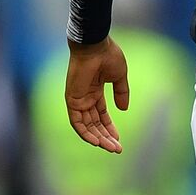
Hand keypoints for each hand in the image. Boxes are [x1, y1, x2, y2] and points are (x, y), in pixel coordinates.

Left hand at [65, 36, 129, 153]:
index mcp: (95, 92)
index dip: (110, 128)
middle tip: (117, 149)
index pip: (101, 116)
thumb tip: (124, 109)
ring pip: (86, 126)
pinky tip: (96, 141)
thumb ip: (121, 92)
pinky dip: (85, 133)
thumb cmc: (108, 55)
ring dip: (97, 138)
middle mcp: (85, 98)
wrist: (95, 45)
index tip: (119, 140)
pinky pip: (76, 122)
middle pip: (94, 124)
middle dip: (105, 137)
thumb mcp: (119, 76)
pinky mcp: (71, 100)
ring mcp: (77, 100)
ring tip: (110, 147)